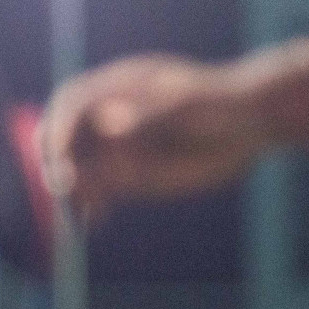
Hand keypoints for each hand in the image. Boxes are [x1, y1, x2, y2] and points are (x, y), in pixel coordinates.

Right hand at [41, 54, 263, 219]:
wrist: (251, 124)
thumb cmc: (223, 103)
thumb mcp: (190, 105)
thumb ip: (150, 115)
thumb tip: (107, 124)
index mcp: (116, 87)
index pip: (70, 105)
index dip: (60, 129)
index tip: (61, 157)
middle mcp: (106, 116)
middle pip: (62, 136)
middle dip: (56, 161)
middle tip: (64, 187)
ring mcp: (114, 146)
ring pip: (75, 169)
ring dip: (69, 191)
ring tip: (78, 213)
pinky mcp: (125, 175)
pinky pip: (96, 192)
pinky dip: (88, 207)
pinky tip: (93, 221)